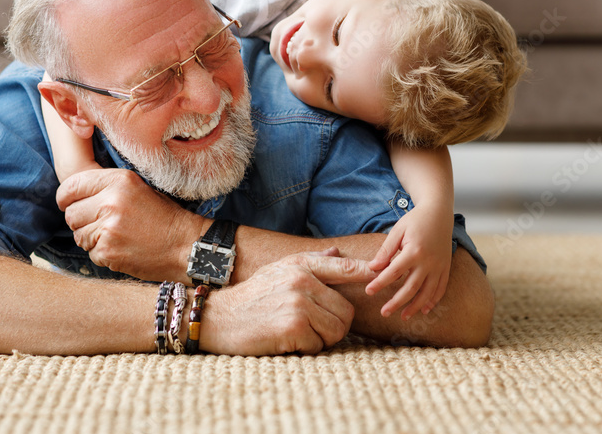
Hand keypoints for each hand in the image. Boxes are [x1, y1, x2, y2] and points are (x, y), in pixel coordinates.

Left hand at [56, 168, 204, 281]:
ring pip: (78, 235)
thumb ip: (106, 187)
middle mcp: (111, 201)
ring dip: (91, 239)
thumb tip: (72, 193)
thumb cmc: (162, 216)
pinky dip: (103, 254)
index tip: (68, 204)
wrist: (185, 245)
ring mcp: (108, 228)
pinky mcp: (108, 251)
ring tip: (115, 237)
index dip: (66, 198)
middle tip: (100, 224)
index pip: (71, 186)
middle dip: (81, 221)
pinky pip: (90, 253)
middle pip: (71, 214)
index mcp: (119, 180)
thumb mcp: (136, 188)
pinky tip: (122, 249)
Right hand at [200, 247, 375, 355]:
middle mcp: (302, 280)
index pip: (344, 268)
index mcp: (301, 265)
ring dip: (322, 339)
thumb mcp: (279, 270)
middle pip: (347, 312)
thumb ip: (311, 263)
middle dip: (335, 326)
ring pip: (337, 330)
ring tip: (298, 333)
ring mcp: (298, 302)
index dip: (368, 273)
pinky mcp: (292, 326)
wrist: (217, 318)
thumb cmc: (251, 297)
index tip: (385, 276)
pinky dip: (306, 349)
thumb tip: (337, 252)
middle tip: (311, 328)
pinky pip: (318, 345)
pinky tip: (285, 341)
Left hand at [365, 206, 453, 319]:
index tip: (369, 292)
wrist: (439, 213)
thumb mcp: (397, 231)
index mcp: (414, 251)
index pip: (394, 272)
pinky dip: (433, 301)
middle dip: (397, 302)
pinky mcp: (446, 268)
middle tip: (384, 312)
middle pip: (411, 288)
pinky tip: (424, 309)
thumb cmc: (415, 220)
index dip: (380, 283)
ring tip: (403, 317)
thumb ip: (386, 250)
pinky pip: (441, 288)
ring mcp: (439, 266)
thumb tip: (373, 267)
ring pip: (427, 293)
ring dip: (415, 307)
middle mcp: (428, 262)